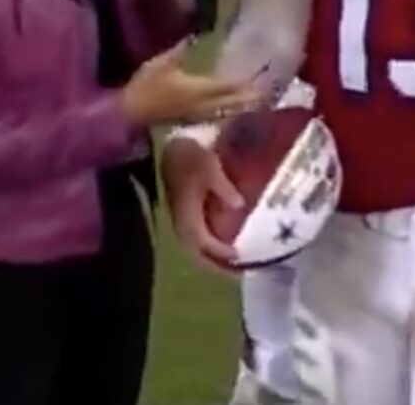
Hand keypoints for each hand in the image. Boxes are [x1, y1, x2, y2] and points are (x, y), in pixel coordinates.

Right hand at [119, 39, 259, 126]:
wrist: (130, 113)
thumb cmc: (145, 86)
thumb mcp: (162, 62)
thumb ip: (182, 49)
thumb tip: (197, 34)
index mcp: (200, 88)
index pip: (231, 84)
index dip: (248, 80)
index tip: (263, 73)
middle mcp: (205, 104)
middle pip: (235, 102)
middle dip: (252, 96)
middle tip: (268, 88)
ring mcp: (199, 115)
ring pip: (229, 111)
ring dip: (244, 105)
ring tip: (259, 99)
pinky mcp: (192, 120)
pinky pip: (218, 116)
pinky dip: (230, 111)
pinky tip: (234, 109)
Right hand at [163, 135, 243, 270]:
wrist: (173, 147)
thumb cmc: (191, 156)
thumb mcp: (209, 168)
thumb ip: (223, 188)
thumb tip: (239, 204)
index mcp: (187, 217)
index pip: (204, 245)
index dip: (221, 253)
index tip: (241, 256)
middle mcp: (181, 224)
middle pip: (199, 253)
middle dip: (217, 262)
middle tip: (239, 267)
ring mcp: (181, 219)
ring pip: (196, 246)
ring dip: (212, 254)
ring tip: (233, 255)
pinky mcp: (183, 213)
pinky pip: (196, 235)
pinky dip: (209, 242)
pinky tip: (224, 237)